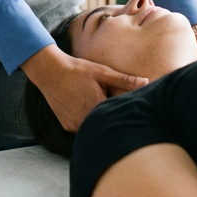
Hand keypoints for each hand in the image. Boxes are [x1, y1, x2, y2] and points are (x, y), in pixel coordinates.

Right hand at [21, 44, 147, 131]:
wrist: (49, 71)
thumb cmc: (77, 69)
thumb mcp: (102, 72)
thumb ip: (124, 80)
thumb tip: (146, 82)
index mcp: (98, 107)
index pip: (118, 116)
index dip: (124, 112)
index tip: (128, 108)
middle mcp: (85, 120)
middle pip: (105, 124)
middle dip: (112, 118)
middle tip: (114, 107)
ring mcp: (74, 125)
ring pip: (93, 127)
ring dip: (98, 120)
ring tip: (96, 105)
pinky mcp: (67, 126)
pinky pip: (81, 128)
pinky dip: (86, 121)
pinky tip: (84, 109)